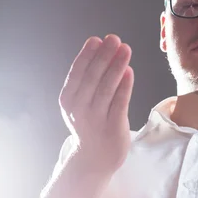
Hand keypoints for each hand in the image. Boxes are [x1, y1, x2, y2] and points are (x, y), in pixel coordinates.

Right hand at [59, 34, 133, 174]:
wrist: (94, 159)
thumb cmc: (90, 125)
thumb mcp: (80, 103)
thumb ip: (87, 82)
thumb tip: (102, 51)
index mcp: (68, 100)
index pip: (77, 72)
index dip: (87, 54)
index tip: (97, 39)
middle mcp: (79, 109)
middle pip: (93, 77)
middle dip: (104, 55)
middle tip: (114, 38)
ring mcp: (96, 119)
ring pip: (107, 87)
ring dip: (117, 66)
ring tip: (125, 49)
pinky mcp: (113, 127)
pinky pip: (120, 102)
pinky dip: (125, 85)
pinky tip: (130, 71)